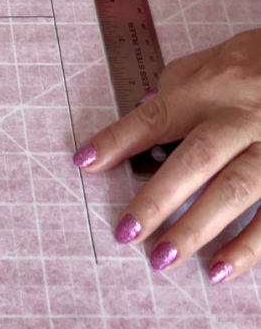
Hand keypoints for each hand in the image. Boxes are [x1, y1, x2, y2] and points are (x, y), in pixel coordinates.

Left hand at [73, 29, 260, 283]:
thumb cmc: (257, 63)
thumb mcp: (214, 59)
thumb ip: (177, 87)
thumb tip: (140, 113)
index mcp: (212, 90)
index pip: (156, 117)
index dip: (117, 139)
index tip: (84, 162)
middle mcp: (241, 118)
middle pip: (196, 159)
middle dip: (158, 199)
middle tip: (126, 233)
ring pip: (235, 190)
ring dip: (197, 228)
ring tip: (163, 258)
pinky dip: (249, 246)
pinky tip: (220, 268)